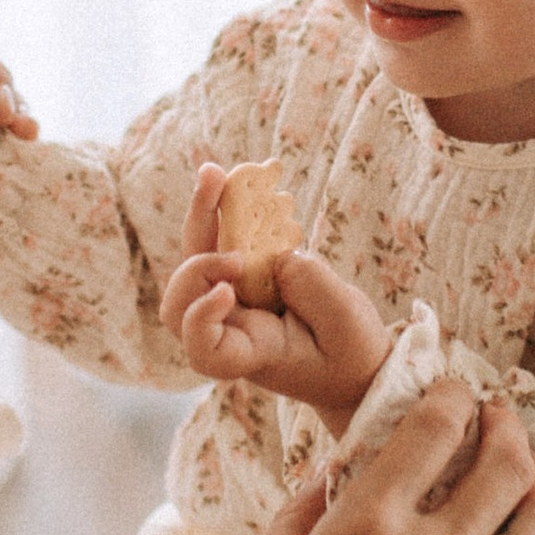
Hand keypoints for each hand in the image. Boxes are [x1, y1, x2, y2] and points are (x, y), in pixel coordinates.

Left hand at [159, 164, 393, 431]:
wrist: (353, 361)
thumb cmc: (351, 354)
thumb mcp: (346, 323)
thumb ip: (312, 288)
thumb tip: (276, 253)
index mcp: (252, 354)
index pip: (203, 348)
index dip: (201, 317)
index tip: (227, 291)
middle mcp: (231, 330)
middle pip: (181, 301)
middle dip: (194, 258)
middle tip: (227, 242)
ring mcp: (232, 304)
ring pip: (195, 264)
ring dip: (202, 217)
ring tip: (214, 173)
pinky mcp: (244, 280)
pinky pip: (220, 244)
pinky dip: (225, 212)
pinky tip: (238, 179)